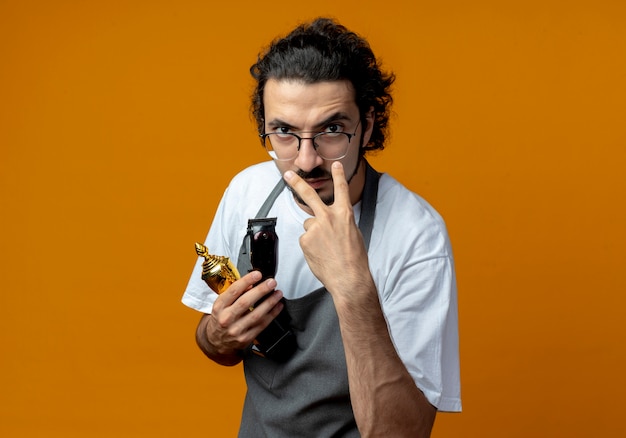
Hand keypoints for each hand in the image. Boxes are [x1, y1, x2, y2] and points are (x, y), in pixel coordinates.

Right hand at [205, 271, 283, 354]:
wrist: (216, 342)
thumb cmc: (220, 319)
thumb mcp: (222, 305)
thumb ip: (235, 293)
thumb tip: (251, 283)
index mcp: (219, 307)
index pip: (233, 291)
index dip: (247, 281)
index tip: (257, 274)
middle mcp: (226, 318)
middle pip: (245, 302)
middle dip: (261, 290)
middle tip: (271, 283)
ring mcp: (236, 330)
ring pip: (256, 314)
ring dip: (270, 302)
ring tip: (278, 294)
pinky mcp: (245, 338)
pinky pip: (262, 325)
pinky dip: (272, 314)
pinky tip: (277, 307)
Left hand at [284, 161, 370, 301]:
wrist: (348, 277)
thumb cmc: (354, 259)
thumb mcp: (354, 234)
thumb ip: (341, 222)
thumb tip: (330, 222)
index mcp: (344, 214)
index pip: (342, 189)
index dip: (338, 175)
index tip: (335, 164)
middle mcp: (329, 217)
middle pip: (309, 194)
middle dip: (297, 182)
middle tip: (288, 174)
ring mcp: (315, 228)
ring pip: (309, 225)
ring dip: (314, 234)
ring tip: (325, 248)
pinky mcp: (305, 240)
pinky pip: (306, 239)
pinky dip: (311, 246)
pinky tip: (320, 254)